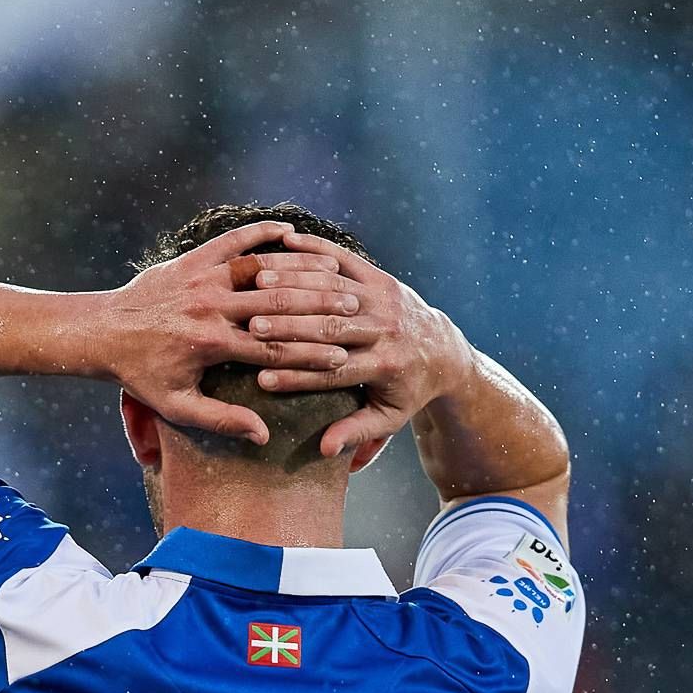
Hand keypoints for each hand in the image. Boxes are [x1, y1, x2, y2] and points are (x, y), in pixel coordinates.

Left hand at [95, 221, 366, 444]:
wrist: (104, 333)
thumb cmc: (142, 375)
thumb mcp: (178, 406)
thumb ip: (222, 420)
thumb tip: (263, 435)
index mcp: (212, 344)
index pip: (275, 347)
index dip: (311, 353)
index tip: (343, 355)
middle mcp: (211, 306)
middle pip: (278, 305)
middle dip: (318, 308)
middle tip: (354, 308)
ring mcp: (203, 278)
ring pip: (262, 269)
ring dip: (298, 270)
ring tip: (332, 274)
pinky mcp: (193, 259)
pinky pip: (234, 240)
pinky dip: (262, 233)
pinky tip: (289, 232)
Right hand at [248, 232, 472, 460]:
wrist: (442, 350)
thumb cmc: (407, 391)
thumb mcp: (388, 418)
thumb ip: (357, 433)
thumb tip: (325, 451)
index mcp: (386, 366)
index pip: (334, 373)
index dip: (298, 377)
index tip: (262, 381)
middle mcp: (386, 329)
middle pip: (330, 327)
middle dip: (289, 328)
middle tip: (250, 329)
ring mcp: (384, 298)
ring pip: (333, 289)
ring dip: (295, 285)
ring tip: (257, 286)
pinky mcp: (381, 277)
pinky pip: (345, 259)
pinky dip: (316, 249)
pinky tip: (286, 241)